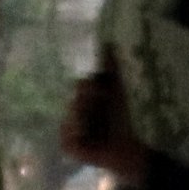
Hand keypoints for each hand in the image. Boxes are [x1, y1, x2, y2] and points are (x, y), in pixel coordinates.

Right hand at [60, 67, 149, 188]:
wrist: (122, 146)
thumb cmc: (119, 119)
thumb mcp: (117, 91)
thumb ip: (112, 69)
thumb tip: (108, 43)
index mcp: (83, 99)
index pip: (80, 86)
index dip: (91, 88)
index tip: (102, 93)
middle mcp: (72, 113)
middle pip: (75, 100)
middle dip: (90, 104)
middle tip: (101, 110)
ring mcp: (67, 129)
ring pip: (71, 116)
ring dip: (87, 119)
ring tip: (96, 128)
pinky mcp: (66, 145)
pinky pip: (67, 133)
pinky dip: (78, 133)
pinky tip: (88, 137)